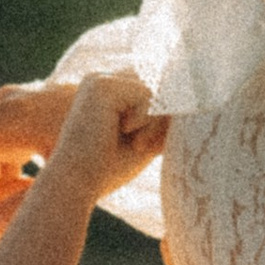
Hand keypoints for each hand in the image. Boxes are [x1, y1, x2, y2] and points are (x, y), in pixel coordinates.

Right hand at [0, 77, 160, 244]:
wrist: (149, 93)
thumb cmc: (120, 139)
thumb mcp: (79, 183)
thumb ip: (27, 209)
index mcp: (9, 120)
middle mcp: (2, 108)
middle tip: (40, 212)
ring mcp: (10, 108)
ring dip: (11, 192)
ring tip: (55, 188)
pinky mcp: (19, 112)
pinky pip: (0, 157)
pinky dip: (18, 175)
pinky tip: (52, 172)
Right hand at [45, 65, 162, 201]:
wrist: (75, 183)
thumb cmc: (105, 169)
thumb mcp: (143, 138)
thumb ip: (160, 117)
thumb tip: (188, 99)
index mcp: (104, 93)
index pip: (150, 93)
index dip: (157, 121)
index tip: (141, 145)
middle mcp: (100, 81)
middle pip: (155, 90)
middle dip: (157, 121)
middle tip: (139, 146)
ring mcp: (99, 80)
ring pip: (154, 92)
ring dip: (153, 124)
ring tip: (134, 143)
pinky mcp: (102, 86)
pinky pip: (148, 95)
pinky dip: (145, 121)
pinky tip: (123, 133)